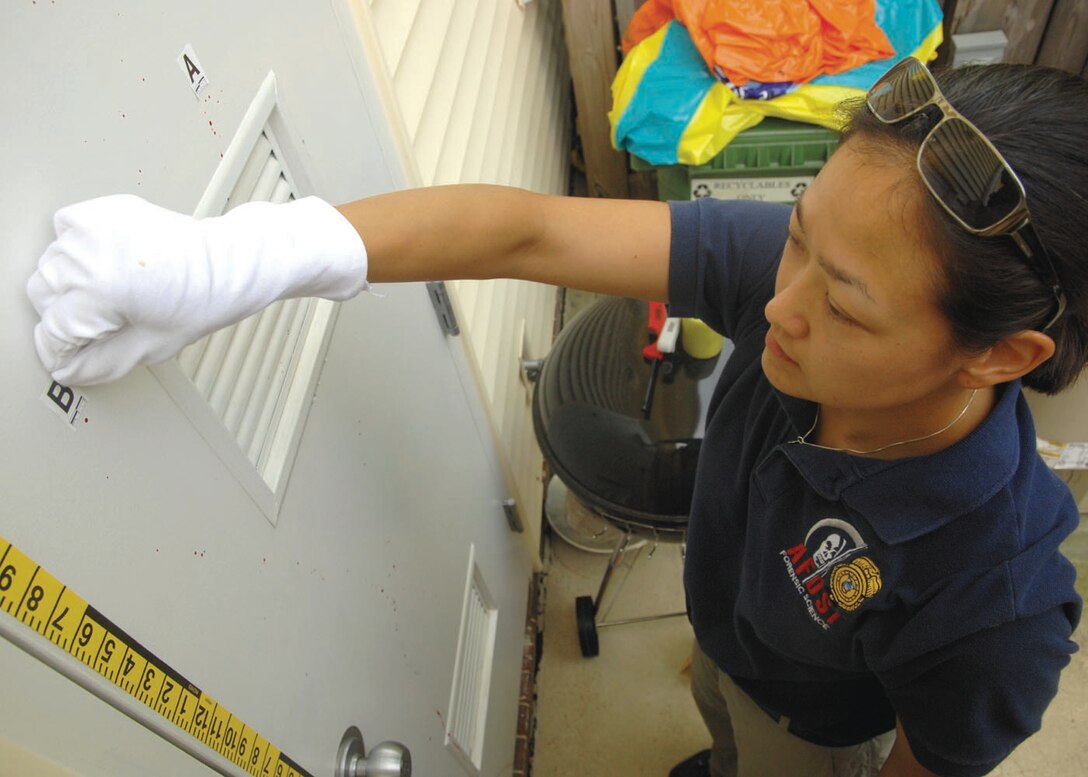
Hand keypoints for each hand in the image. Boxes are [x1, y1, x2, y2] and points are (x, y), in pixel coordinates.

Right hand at [27, 194, 367, 385]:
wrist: (234, 260)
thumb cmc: (208, 299)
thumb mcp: (152, 347)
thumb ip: (101, 362)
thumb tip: (70, 368)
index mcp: (99, 289)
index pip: (52, 331)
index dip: (64, 353)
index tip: (73, 360)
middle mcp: (88, 253)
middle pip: (42, 296)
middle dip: (66, 318)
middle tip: (103, 327)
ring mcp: (93, 228)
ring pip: (50, 265)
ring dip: (69, 286)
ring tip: (111, 296)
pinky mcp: (101, 210)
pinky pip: (63, 232)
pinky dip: (75, 250)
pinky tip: (105, 265)